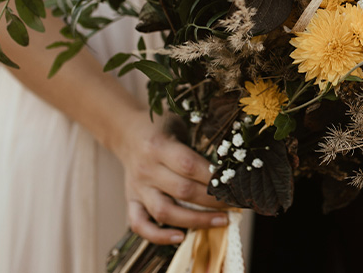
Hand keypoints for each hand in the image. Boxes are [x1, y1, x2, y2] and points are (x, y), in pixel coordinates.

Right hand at [112, 108, 228, 244]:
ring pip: (164, 212)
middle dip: (213, 201)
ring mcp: (137, 188)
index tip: (235, 184)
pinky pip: (139, 224)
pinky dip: (158, 236)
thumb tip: (230, 164)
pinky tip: (181, 237)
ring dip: (195, 221)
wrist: (126, 132)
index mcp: (159, 146)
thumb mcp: (180, 124)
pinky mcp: (131, 200)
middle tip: (236, 204)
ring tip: (221, 221)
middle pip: (182, 191)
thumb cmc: (162, 127)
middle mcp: (146, 169)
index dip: (213, 178)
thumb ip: (198, 142)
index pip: (190, 165)